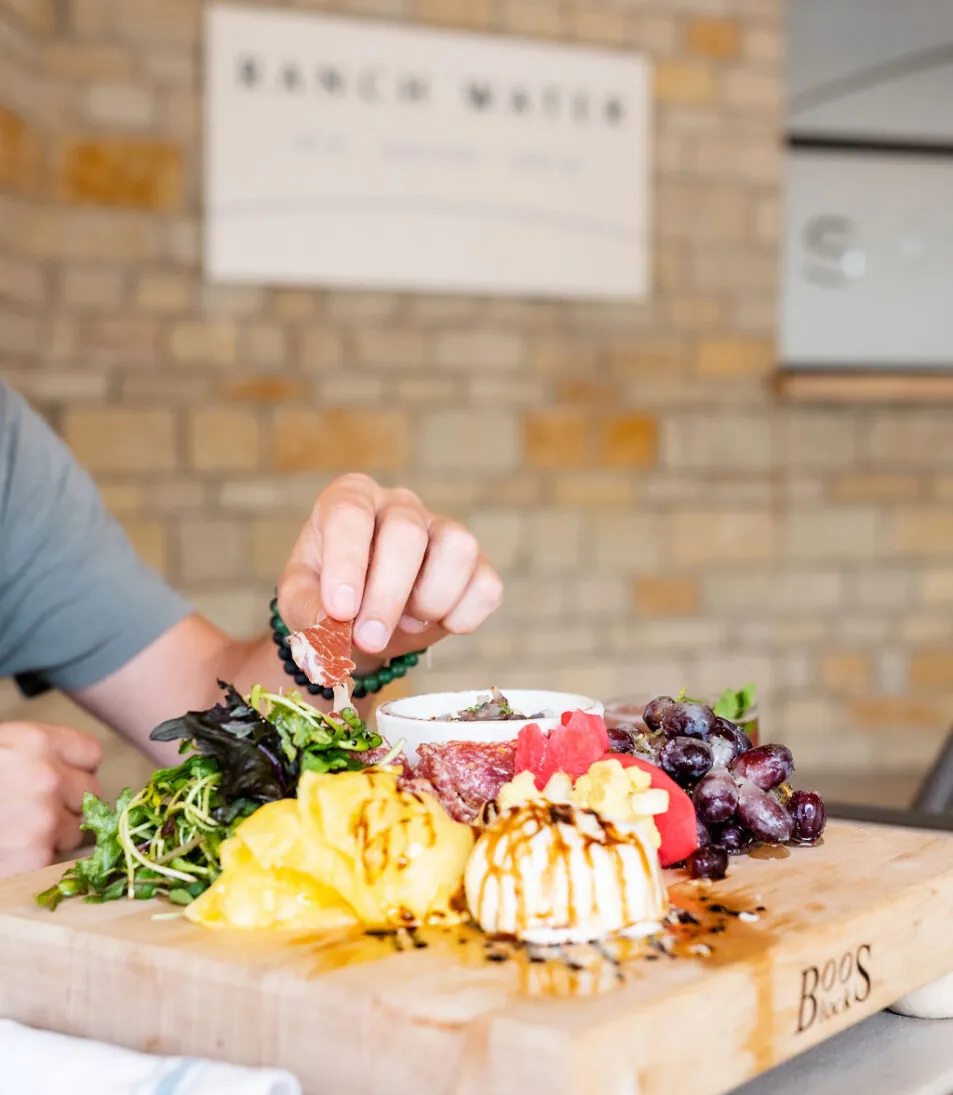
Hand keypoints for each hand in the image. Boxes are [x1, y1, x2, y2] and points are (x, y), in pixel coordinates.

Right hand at [0, 722, 102, 877]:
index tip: (57, 777)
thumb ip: (34, 755)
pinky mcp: (34, 860)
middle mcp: (47, 777)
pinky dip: (36, 862)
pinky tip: (8, 851)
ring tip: (13, 831)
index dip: (74, 769)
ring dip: (53, 835)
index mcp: (36, 742)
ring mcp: (43, 820)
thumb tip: (73, 775)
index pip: (91, 754)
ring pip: (77, 830)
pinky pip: (56, 860)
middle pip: (91, 793)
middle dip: (67, 803)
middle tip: (29, 810)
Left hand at [277, 474, 502, 666]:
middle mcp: (400, 506)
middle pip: (407, 532)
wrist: (361, 622)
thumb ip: (307, 609)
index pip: (350, 513)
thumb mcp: (299, 602)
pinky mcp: (476, 563)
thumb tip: (331, 624)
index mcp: (350, 499)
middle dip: (388, 595)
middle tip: (368, 639)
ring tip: (405, 624)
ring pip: (458, 548)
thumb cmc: (326, 599)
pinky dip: (463, 616)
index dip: (346, 562)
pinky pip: (487, 585)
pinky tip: (436, 625)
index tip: (340, 610)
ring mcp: (443, 530)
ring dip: (431, 600)